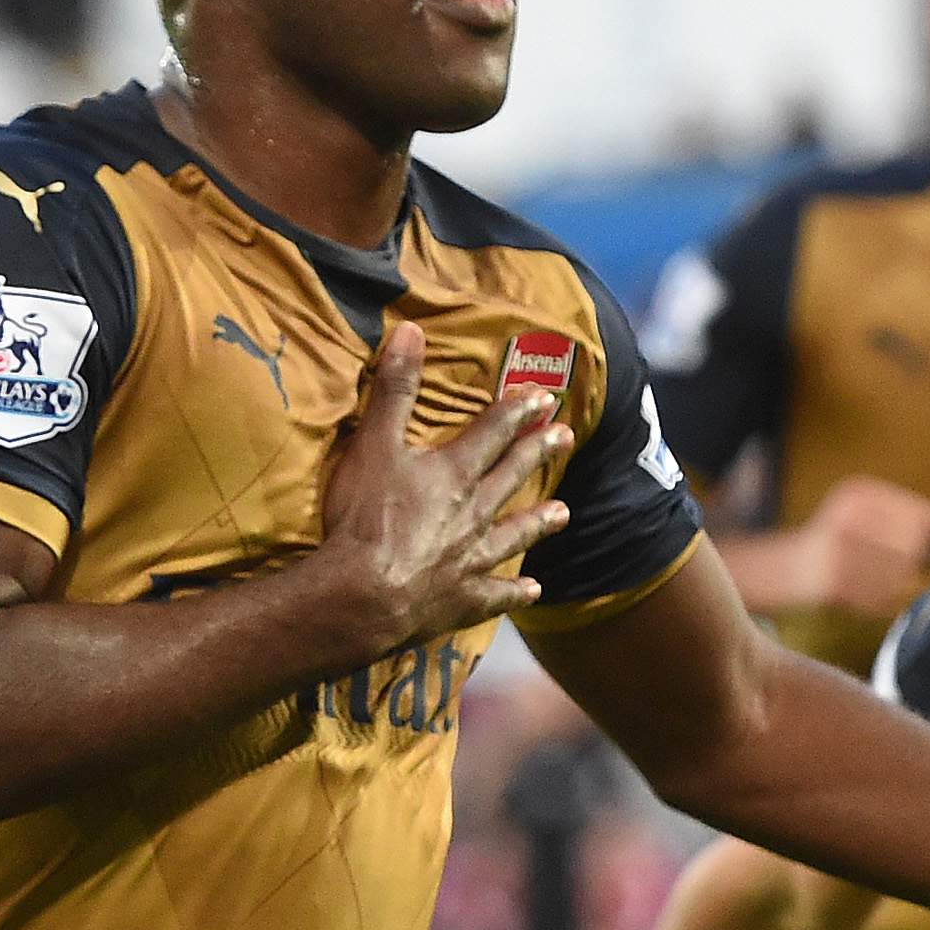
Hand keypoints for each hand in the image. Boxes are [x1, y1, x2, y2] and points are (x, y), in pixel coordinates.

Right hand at [310, 322, 573, 660]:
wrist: (363, 594)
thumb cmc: (365, 517)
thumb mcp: (374, 444)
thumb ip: (394, 390)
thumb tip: (411, 330)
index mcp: (454, 473)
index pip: (493, 432)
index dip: (517, 411)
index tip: (543, 397)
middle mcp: (474, 512)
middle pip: (513, 476)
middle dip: (538, 451)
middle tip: (565, 436)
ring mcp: (472, 558)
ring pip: (515, 534)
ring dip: (539, 522)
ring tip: (563, 512)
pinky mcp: (463, 598)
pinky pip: (496, 594)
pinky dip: (515, 592)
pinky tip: (533, 589)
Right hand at [784, 477, 929, 618]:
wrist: (785, 569)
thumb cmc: (845, 541)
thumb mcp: (878, 517)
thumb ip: (927, 520)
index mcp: (859, 494)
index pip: (916, 515)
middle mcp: (847, 518)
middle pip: (913, 545)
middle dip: (911, 559)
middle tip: (890, 562)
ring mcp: (837, 552)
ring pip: (901, 575)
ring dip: (896, 583)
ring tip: (873, 578)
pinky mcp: (832, 585)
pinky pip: (882, 599)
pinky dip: (881, 601)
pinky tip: (864, 594)